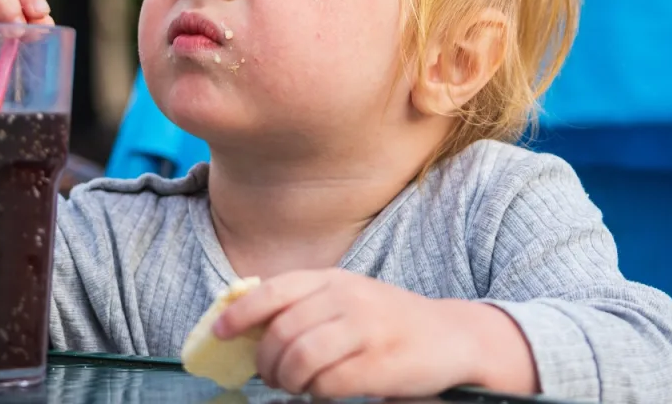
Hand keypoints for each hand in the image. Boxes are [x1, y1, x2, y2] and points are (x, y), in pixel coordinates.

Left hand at [213, 269, 528, 398]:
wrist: (452, 337)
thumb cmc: (388, 320)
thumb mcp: (347, 297)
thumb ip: (305, 304)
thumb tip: (246, 325)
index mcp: (333, 278)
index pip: (273, 290)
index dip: (239, 313)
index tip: (219, 333)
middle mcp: (347, 297)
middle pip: (281, 331)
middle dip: (266, 361)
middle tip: (270, 376)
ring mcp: (366, 329)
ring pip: (300, 358)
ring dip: (288, 380)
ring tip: (295, 386)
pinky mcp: (380, 363)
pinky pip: (328, 383)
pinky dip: (317, 393)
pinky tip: (324, 391)